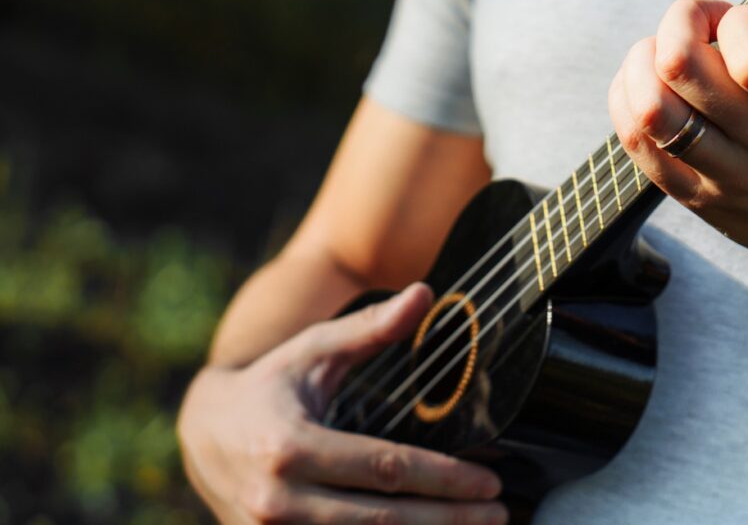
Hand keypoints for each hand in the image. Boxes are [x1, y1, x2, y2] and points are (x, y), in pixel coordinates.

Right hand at [177, 283, 507, 523]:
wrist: (200, 433)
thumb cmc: (270, 385)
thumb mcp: (314, 351)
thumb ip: (369, 329)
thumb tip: (425, 292)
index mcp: (289, 447)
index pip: (384, 470)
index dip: (442, 479)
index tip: (490, 482)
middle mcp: (277, 500)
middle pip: (382, 519)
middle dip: (448, 518)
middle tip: (499, 512)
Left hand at [608, 0, 747, 297]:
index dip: (735, 18)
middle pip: (682, 72)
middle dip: (678, 24)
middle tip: (698, 24)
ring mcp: (733, 178)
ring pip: (650, 112)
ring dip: (642, 63)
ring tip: (664, 53)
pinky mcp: (701, 200)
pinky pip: (639, 147)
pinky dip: (627, 102)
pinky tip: (647, 85)